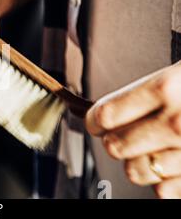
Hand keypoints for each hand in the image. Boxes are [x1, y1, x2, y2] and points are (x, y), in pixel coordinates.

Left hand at [86, 62, 180, 197]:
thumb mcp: (177, 75)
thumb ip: (145, 92)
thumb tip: (103, 114)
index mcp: (166, 88)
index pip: (105, 115)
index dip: (94, 120)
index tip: (95, 121)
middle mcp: (176, 123)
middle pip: (115, 147)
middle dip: (113, 140)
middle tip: (122, 133)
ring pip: (135, 172)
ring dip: (137, 161)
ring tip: (150, 148)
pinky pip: (164, 191)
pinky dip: (163, 181)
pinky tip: (171, 163)